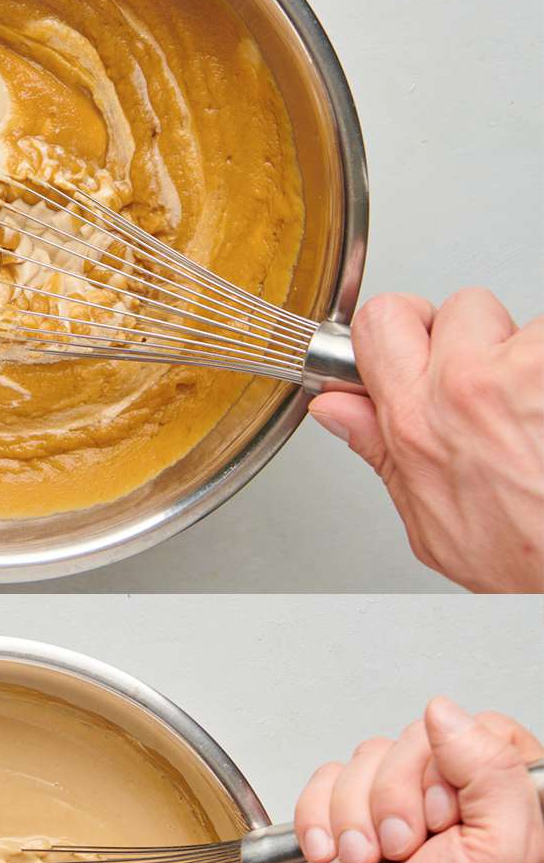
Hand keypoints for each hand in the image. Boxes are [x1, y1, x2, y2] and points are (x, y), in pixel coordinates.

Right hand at [294, 697, 543, 862]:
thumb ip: (493, 773)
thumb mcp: (503, 855)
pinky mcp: (349, 816)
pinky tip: (335, 857)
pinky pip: (321, 782)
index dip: (449, 768)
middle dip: (394, 801)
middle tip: (406, 852)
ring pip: (361, 760)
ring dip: (355, 818)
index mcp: (507, 799)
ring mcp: (398, 804)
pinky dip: (319, 822)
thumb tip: (446, 716)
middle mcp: (452, 795)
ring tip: (370, 862)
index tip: (447, 821)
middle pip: (411, 741)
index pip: (478, 728)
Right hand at [309, 290, 543, 591]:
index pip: (380, 321)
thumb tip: (338, 411)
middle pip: (458, 307)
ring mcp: (524, 370)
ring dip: (529, 361)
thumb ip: (380, 452)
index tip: (414, 342)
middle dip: (475, 338)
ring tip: (535, 418)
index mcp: (415, 420)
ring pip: (522, 325)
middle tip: (494, 390)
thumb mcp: (430, 522)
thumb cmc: (524, 556)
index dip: (400, 326)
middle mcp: (465, 386)